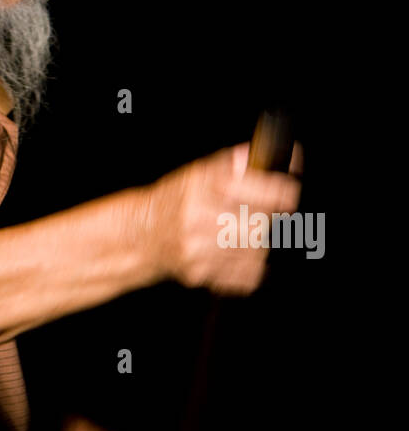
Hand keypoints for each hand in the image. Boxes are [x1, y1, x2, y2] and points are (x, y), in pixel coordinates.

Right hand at [145, 141, 302, 294]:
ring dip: (259, 242)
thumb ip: (235, 164)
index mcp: (200, 187)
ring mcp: (198, 250)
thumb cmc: (173, 201)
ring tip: (244, 231)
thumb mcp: (198, 172)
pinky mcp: (199, 274)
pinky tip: (238, 253)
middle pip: (258, 225)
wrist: (141, 235)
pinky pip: (245, 275)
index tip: (290, 190)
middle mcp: (198, 218)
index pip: (253, 189)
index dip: (280, 191)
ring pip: (255, 251)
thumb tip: (274, 155)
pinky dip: (251, 266)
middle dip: (268, 219)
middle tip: (266, 212)